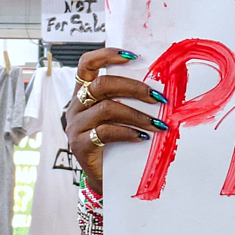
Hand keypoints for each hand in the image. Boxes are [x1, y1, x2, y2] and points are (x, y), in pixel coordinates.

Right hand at [66, 48, 168, 191]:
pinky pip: (105, 132)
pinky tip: (143, 137)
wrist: (104, 179)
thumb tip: (158, 88)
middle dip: (134, 88)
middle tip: (159, 98)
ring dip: (138, 115)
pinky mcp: (80, 145)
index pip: (86, 64)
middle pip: (102, 85)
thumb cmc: (115, 144)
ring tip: (158, 124)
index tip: (132, 56)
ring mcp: (75, 126)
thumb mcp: (119, 118)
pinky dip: (128, 132)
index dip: (106, 55)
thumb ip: (127, 101)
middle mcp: (76, 106)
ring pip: (107, 109)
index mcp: (83, 94)